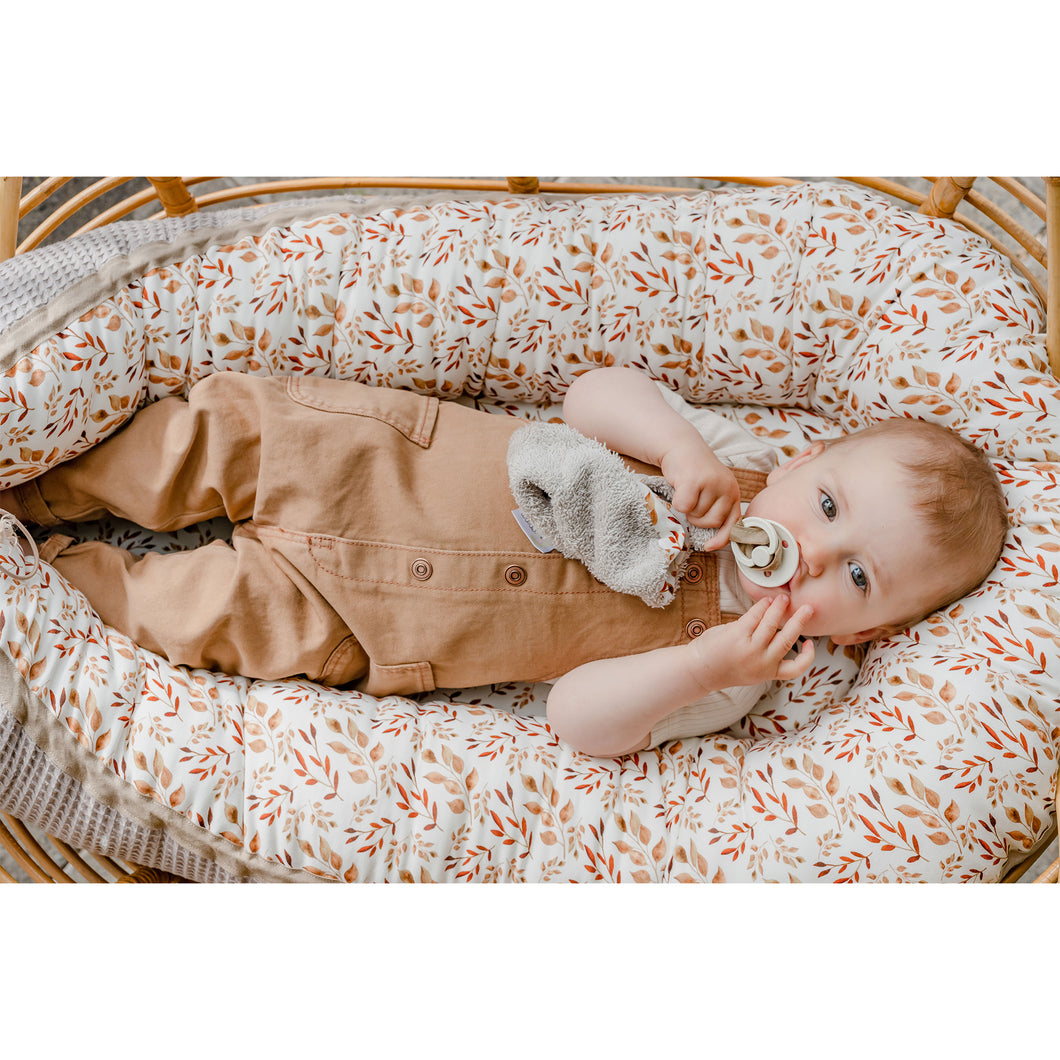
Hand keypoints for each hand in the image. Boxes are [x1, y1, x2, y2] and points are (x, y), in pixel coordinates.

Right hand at [659, 434, 741, 545]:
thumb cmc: (695, 473)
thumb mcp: (713, 490)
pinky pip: (683, 507)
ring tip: (687, 492)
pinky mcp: (694, 480)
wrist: (682, 447)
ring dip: (687, 509)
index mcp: (734, 492)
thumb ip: (717, 509)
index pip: (734, 523)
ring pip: (697, 515)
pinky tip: (678, 489)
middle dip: (698, 519)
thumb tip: (712, 541)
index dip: (722, 538)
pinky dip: (676, 503)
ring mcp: (712, 483)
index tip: (709, 546)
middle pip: (712, 522)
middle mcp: (727, 487)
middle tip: (692, 502)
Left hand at [690, 595, 814, 689]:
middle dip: (800, 621)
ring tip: (784, 598)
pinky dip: (762, 606)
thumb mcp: (751, 668)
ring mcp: (750, 649)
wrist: (699, 670)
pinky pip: (755, 616)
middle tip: (808, 608)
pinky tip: (765, 601)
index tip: (810, 644)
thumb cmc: (724, 665)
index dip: (808, 657)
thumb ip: (766, 654)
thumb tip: (778, 626)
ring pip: (772, 624)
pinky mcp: (738, 635)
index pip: (795, 670)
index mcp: (767, 673)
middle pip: (788, 639)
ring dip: (780, 608)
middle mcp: (762, 663)